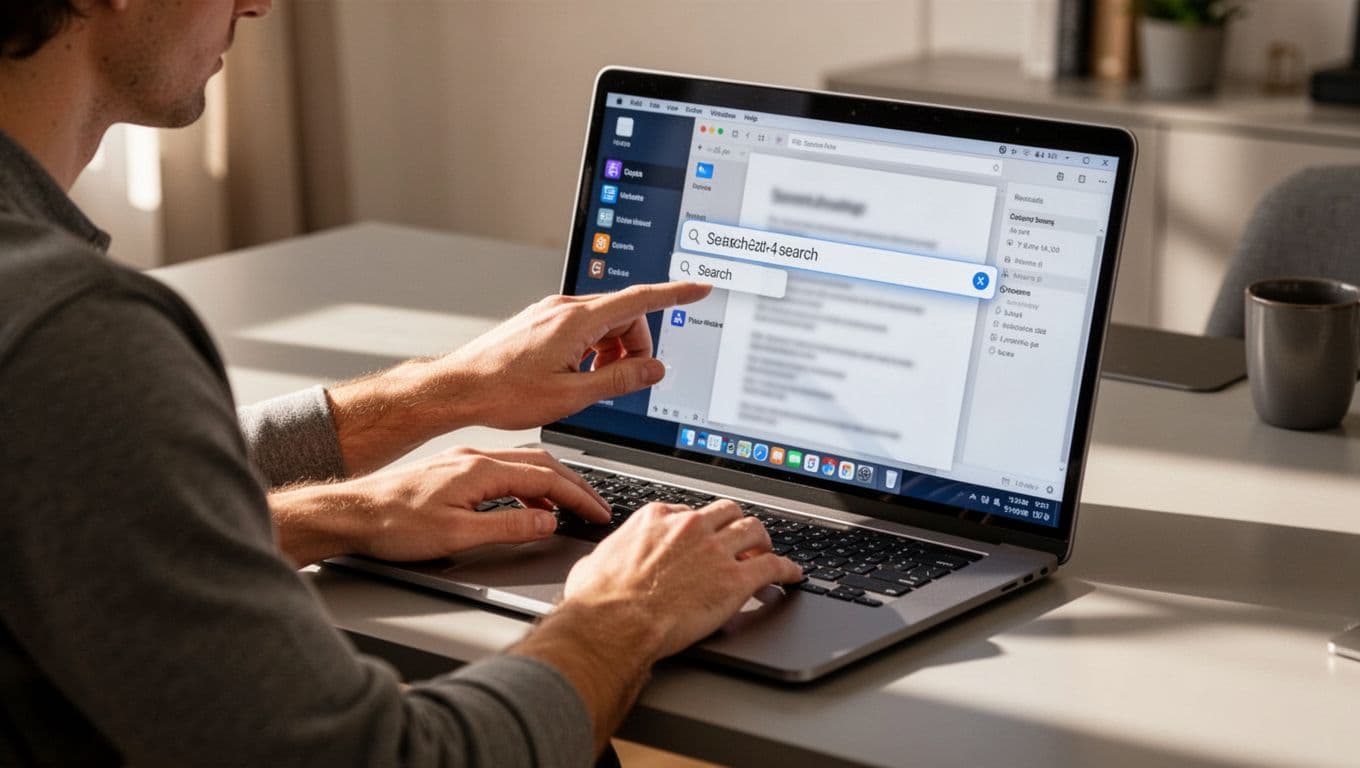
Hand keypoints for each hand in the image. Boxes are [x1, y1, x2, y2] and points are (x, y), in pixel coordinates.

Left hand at [269, 447, 608, 566]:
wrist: (350, 514)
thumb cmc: (392, 524)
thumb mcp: (456, 535)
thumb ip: (507, 528)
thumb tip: (547, 523)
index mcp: (481, 470)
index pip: (546, 479)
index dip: (578, 496)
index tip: (597, 511)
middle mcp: (475, 458)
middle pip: (541, 464)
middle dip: (574, 485)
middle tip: (595, 506)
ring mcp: (463, 461)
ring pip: (524, 465)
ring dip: (553, 484)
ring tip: (571, 505)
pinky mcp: (453, 470)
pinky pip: (505, 471)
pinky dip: (528, 486)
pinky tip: (528, 506)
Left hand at [325, 281, 711, 474]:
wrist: (459, 388)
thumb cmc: (505, 394)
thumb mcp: (572, 395)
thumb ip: (619, 379)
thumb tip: (653, 369)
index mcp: (577, 321)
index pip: (639, 300)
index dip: (674, 294)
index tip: (699, 287)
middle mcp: (564, 308)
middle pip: (624, 317)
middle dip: (635, 347)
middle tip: (623, 382)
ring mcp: (550, 313)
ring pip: (603, 325)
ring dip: (611, 352)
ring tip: (591, 384)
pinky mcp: (541, 322)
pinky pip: (582, 328)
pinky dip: (591, 350)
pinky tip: (575, 375)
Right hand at [562, 500, 803, 661]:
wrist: (613, 624)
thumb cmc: (598, 600)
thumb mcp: (594, 563)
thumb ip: (609, 555)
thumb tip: (600, 563)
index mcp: (657, 518)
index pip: (688, 511)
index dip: (699, 527)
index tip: (702, 537)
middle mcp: (689, 527)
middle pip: (727, 512)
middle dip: (735, 524)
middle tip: (740, 539)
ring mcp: (715, 550)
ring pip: (754, 529)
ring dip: (762, 541)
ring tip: (766, 551)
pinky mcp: (735, 579)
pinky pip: (772, 566)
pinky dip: (787, 568)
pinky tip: (792, 575)